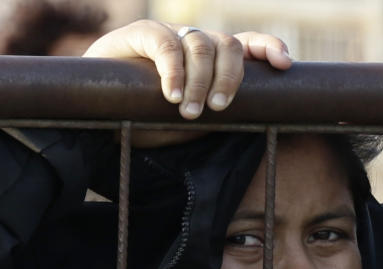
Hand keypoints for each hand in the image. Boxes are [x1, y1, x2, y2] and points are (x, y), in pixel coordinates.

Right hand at [85, 20, 291, 119]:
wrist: (100, 112)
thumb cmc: (148, 119)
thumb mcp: (191, 119)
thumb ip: (215, 112)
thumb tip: (251, 119)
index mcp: (212, 57)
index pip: (247, 45)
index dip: (268, 48)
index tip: (283, 64)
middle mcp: (195, 41)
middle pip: (228, 45)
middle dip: (229, 77)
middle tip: (217, 108)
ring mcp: (169, 35)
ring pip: (200, 44)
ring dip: (199, 80)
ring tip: (187, 111)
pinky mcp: (141, 34)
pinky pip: (164, 44)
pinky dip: (172, 71)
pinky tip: (171, 95)